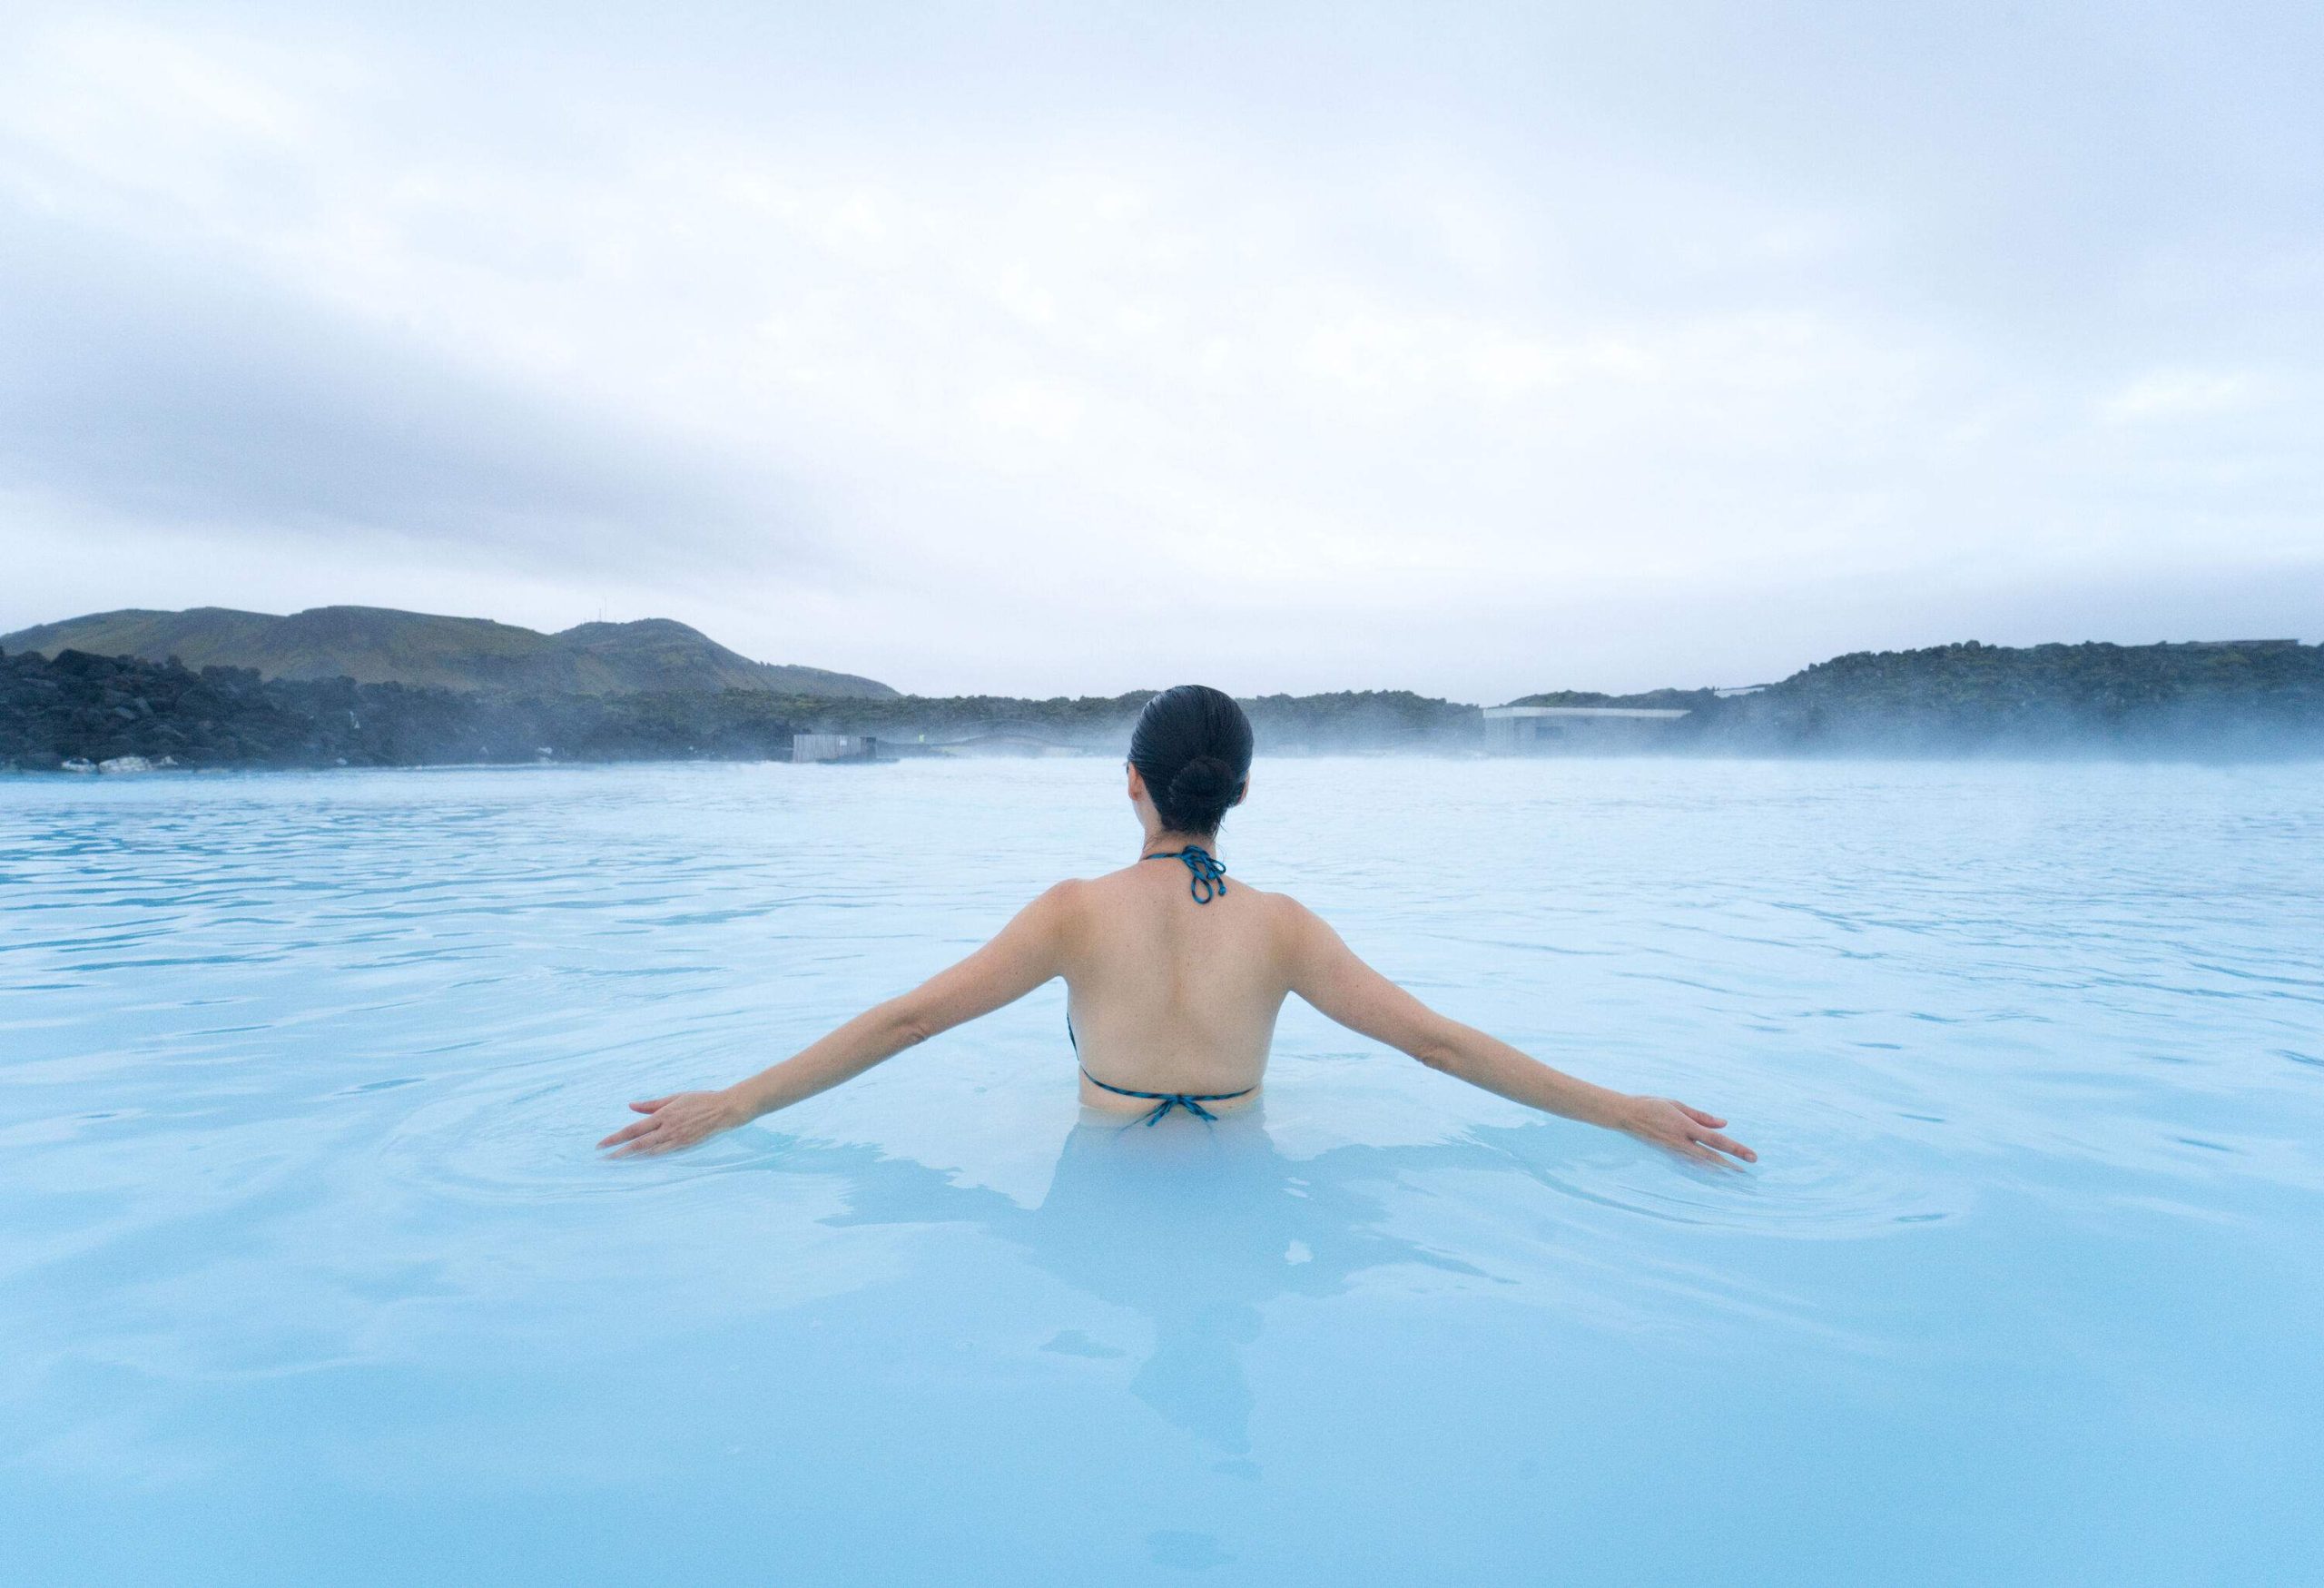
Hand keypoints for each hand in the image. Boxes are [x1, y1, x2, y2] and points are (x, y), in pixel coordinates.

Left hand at [596, 1090, 745, 1157]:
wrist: (725, 1110)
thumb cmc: (700, 1099)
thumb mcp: (675, 1097)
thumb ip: (651, 1104)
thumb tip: (631, 1106)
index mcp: (663, 1115)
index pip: (634, 1129)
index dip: (616, 1138)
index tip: (602, 1144)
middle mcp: (668, 1129)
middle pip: (638, 1144)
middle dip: (618, 1152)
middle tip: (602, 1158)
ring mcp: (677, 1140)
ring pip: (649, 1152)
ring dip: (631, 1158)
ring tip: (616, 1161)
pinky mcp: (685, 1145)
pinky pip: (663, 1154)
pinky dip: (649, 1157)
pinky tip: (640, 1160)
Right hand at [1619, 1097, 1756, 1166]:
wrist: (1625, 1116)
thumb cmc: (1651, 1105)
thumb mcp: (1677, 1104)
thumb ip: (1701, 1116)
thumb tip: (1724, 1124)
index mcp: (1685, 1126)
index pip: (1716, 1140)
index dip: (1735, 1149)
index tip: (1752, 1156)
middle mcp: (1681, 1142)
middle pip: (1712, 1158)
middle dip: (1731, 1166)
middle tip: (1749, 1173)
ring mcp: (1674, 1150)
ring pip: (1702, 1165)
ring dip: (1720, 1171)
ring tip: (1735, 1177)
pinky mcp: (1668, 1154)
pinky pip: (1690, 1164)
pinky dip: (1703, 1170)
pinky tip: (1712, 1174)